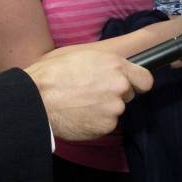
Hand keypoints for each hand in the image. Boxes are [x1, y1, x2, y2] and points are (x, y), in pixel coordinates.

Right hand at [24, 49, 152, 140]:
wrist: (35, 98)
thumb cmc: (52, 74)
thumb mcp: (83, 56)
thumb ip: (106, 64)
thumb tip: (115, 69)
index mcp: (116, 65)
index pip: (145, 79)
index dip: (137, 83)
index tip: (130, 86)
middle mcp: (120, 86)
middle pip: (128, 95)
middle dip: (114, 96)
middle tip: (91, 94)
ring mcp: (114, 108)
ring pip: (115, 111)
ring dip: (103, 110)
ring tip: (80, 105)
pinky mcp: (106, 126)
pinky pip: (105, 125)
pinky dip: (94, 123)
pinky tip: (78, 116)